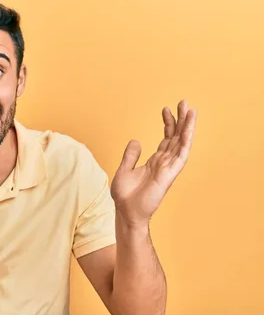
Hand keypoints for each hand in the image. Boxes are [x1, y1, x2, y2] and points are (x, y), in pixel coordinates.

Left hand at [111, 100, 196, 224]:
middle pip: (176, 137)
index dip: (168, 124)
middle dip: (181, 120)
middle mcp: (164, 163)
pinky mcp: (169, 174)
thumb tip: (136, 140)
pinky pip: (180, 155)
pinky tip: (188, 128)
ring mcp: (168, 168)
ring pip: (181, 143)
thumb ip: (130, 156)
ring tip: (190, 110)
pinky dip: (185, 141)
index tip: (166, 109)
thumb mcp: (124, 170)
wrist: (126, 212)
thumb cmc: (125, 196)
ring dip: (187, 127)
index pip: (166, 139)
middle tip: (184, 102)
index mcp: (155, 162)